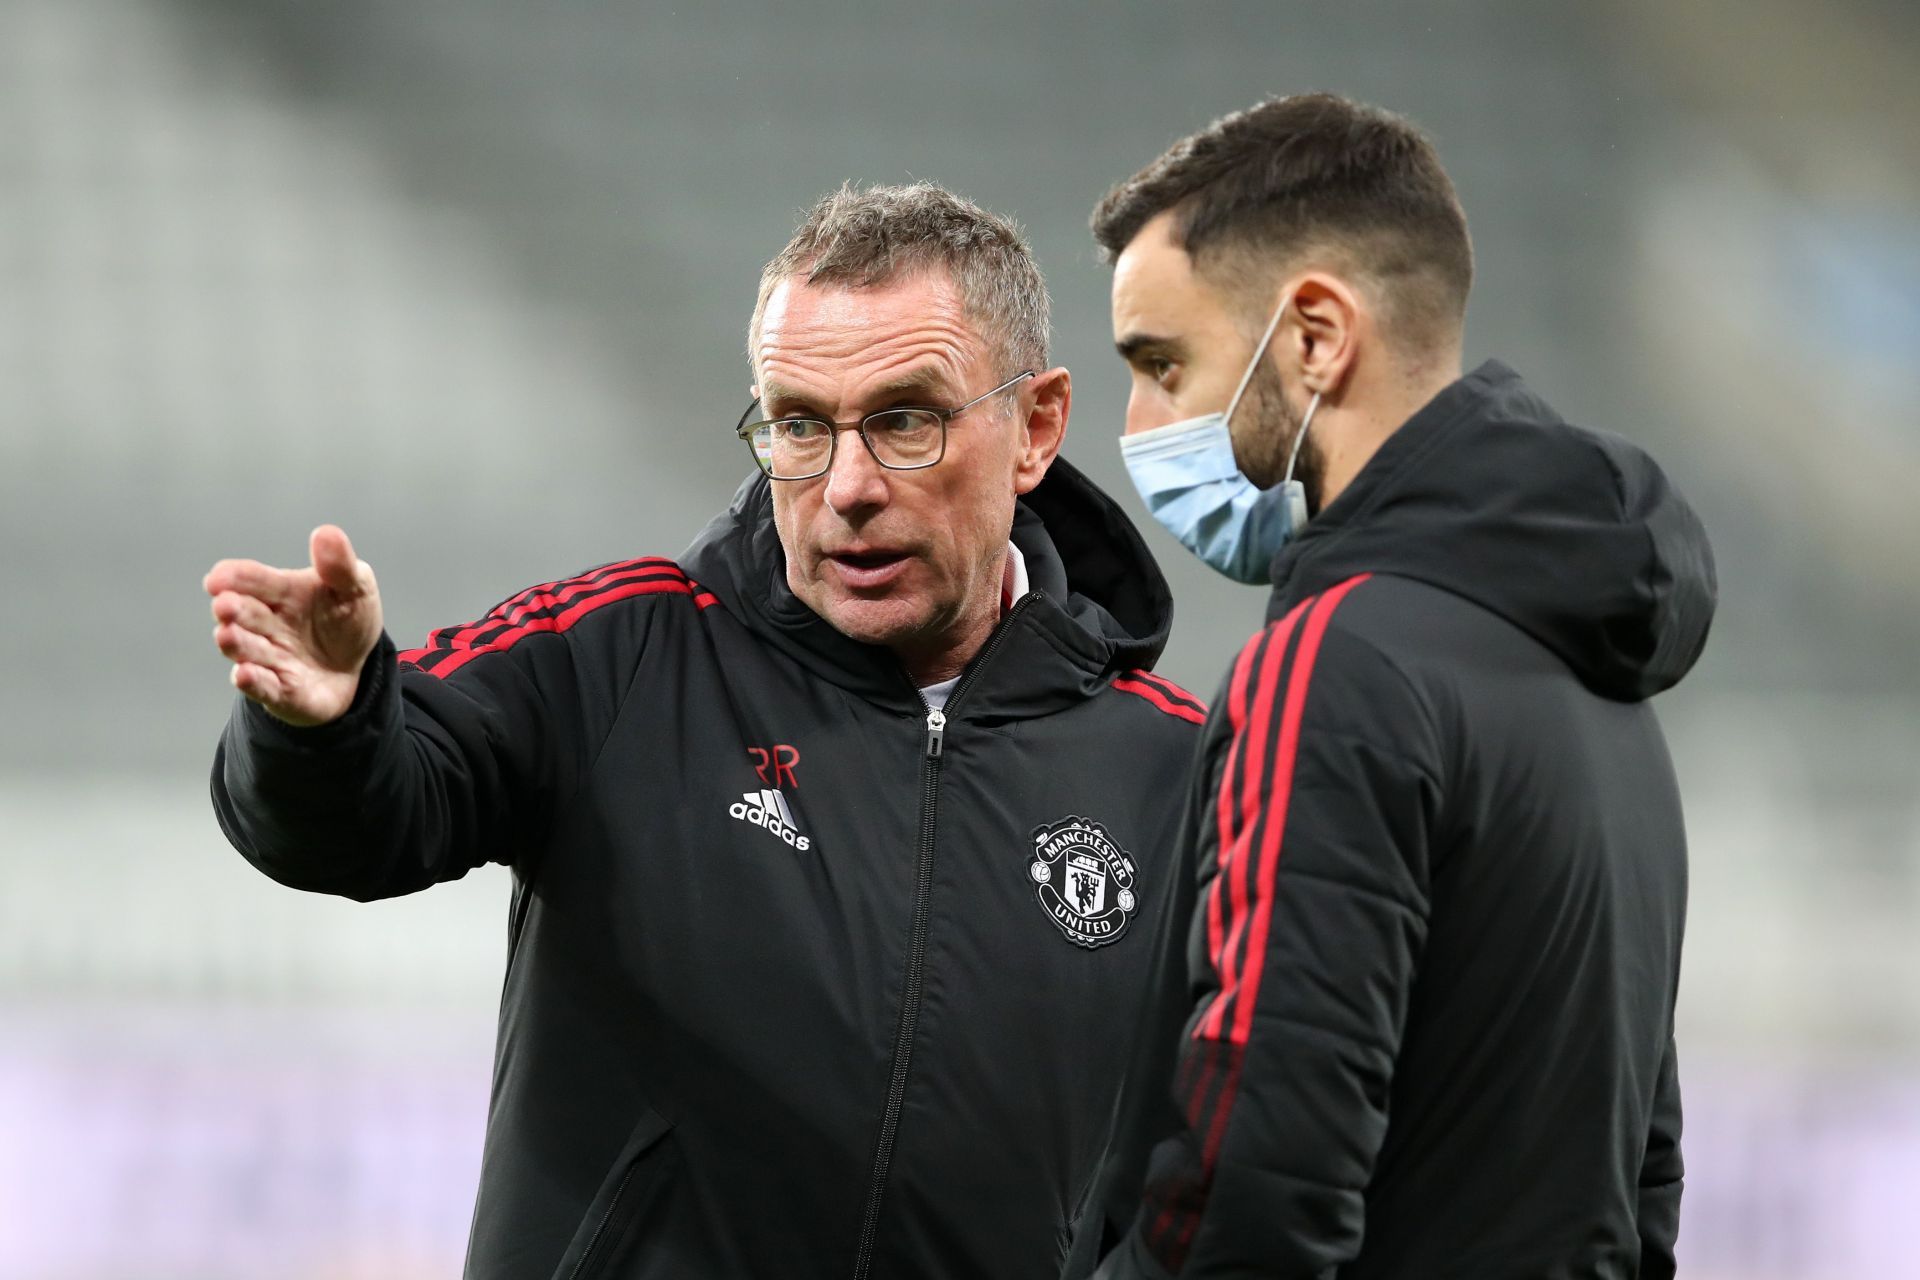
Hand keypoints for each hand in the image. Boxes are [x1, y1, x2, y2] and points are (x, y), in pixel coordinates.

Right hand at [205, 525, 384, 726]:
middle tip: (224, 606)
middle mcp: (267, 624)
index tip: (218, 578)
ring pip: (247, 650)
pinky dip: (252, 681)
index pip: (253, 581)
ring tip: (227, 635)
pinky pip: (263, 687)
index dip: (234, 577)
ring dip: (236, 643)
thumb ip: (339, 566)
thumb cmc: (345, 620)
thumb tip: (325, 533)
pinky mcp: (280, 690)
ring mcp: (271, 658)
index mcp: (282, 593)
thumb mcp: (354, 589)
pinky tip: (243, 674)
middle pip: (244, 614)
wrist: (356, 667)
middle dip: (232, 610)